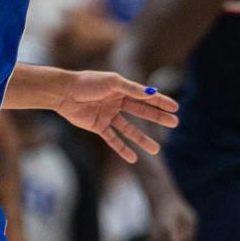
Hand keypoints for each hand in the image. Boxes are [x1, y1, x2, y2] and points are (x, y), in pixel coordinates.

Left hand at [50, 71, 178, 162]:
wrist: (64, 93)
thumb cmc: (87, 82)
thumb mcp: (111, 82)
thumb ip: (130, 88)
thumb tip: (149, 93)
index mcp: (122, 89)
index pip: (146, 97)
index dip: (161, 102)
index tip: (175, 108)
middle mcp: (117, 103)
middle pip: (142, 113)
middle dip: (158, 118)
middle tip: (174, 124)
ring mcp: (108, 116)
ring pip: (129, 130)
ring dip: (142, 140)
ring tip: (156, 150)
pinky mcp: (98, 127)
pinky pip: (113, 140)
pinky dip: (123, 149)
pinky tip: (133, 159)